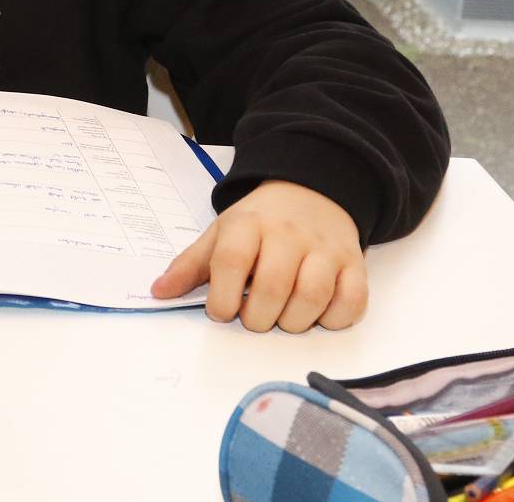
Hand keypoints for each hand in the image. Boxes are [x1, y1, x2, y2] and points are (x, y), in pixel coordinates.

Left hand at [152, 179, 366, 332]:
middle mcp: (288, 234)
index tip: (221, 311)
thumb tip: (159, 292)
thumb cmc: (260, 221)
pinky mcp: (354, 263)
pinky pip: (351, 300)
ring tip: (281, 318)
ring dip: (293, 321)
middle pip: (273, 286)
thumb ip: (191, 265)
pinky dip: (333, 318)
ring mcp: (325, 248)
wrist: (312, 191)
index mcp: (248, 224)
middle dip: (258, 317)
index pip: (231, 260)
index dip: (223, 297)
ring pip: (312, 296)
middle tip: (253, 319)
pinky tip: (316, 315)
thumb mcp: (221, 233)